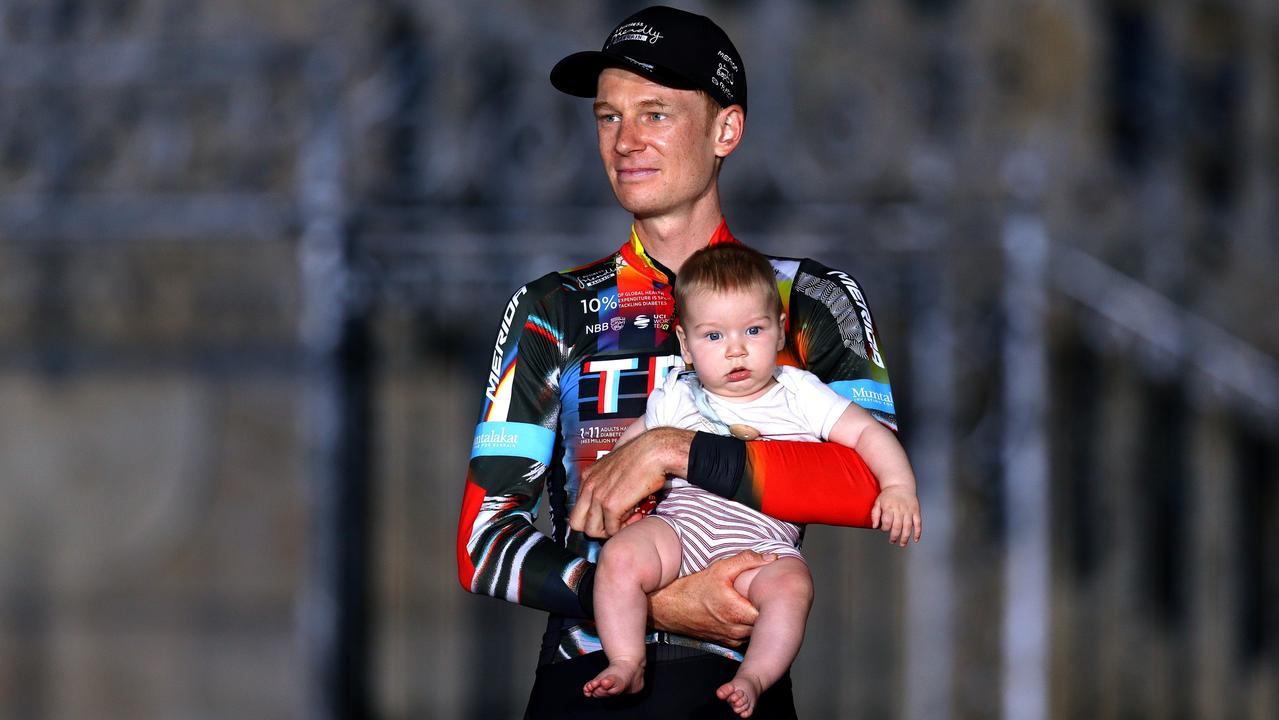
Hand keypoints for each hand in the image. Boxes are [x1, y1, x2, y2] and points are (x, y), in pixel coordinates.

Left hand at [570, 427, 691, 537]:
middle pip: (577, 523)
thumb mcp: (616, 467)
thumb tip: (611, 497)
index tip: (611, 513)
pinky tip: (636, 514)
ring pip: (592, 530)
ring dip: (611, 529)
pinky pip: (612, 530)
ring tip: (629, 517)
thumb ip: (607, 482)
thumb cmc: (642, 456)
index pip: (578, 508)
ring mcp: (598, 496)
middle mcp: (589, 485)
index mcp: (588, 476)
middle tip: (616, 522)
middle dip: (597, 528)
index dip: (595, 516)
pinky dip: (624, 528)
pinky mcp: (611, 505)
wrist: (654, 451)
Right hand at [647, 550, 773, 646]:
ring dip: (758, 618)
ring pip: (755, 631)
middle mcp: (736, 630)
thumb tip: (771, 558)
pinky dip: (747, 625)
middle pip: (765, 623)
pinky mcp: (725, 642)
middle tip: (768, 594)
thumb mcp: (719, 569)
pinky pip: (745, 635)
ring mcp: (731, 639)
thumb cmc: (692, 589)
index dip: (775, 600)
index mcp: (737, 612)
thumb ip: (747, 561)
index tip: (775, 590)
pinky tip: (743, 612)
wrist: (668, 608)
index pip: (770, 613)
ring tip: (755, 602)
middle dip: (768, 610)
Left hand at [871, 486, 921, 546]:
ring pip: (908, 526)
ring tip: (902, 544)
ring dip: (905, 537)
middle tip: (892, 541)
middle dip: (894, 536)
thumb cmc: (888, 495)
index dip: (885, 528)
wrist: (900, 484)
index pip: (887, 522)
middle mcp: (900, 509)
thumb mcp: (878, 502)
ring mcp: (909, 510)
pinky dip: (918, 532)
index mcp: (889, 507)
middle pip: (897, 526)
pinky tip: (916, 539)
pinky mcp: (916, 511)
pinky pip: (918, 523)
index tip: (884, 529)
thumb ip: (875, 514)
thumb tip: (874, 526)